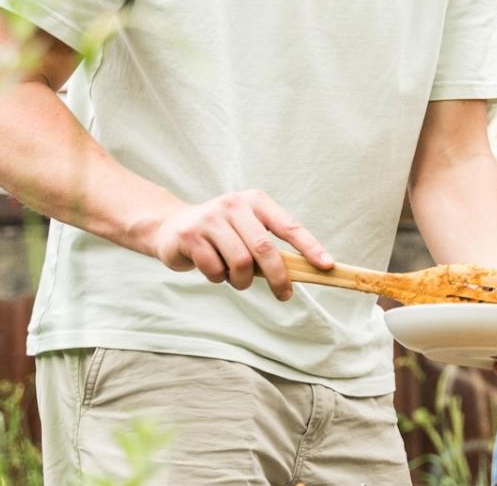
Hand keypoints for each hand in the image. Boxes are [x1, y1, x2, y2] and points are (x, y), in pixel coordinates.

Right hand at [149, 189, 331, 300]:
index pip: (289, 225)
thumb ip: (270, 245)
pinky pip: (215, 270)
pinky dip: (219, 278)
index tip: (327, 266)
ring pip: (240, 263)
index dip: (310, 246)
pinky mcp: (190, 236)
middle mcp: (234, 204)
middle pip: (265, 248)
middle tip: (285, 295)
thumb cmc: (221, 234)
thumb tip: (304, 271)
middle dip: (278, 277)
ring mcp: (210, 219)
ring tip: (237, 279)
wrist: (170, 227)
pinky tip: (213, 269)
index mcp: (256, 201)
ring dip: (243, 281)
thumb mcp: (247, 229)